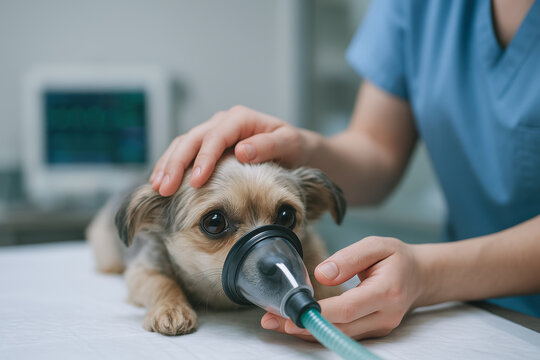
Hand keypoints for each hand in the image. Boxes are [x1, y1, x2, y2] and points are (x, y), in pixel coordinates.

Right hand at [150, 105, 309, 195]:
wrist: (295, 150)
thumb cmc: (293, 147)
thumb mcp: (290, 144)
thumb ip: (268, 145)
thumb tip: (241, 151)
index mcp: (241, 119)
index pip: (216, 137)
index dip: (203, 159)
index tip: (195, 182)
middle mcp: (223, 123)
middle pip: (192, 139)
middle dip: (176, 164)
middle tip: (165, 188)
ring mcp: (213, 133)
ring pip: (183, 144)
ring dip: (168, 165)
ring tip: (158, 187)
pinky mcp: (208, 146)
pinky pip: (185, 152)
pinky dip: (172, 166)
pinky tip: (161, 182)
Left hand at [260, 236, 422, 340]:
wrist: (420, 276)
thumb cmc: (397, 258)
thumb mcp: (376, 245)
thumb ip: (349, 258)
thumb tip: (321, 273)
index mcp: (386, 291)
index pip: (348, 308)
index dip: (319, 313)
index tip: (293, 311)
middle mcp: (384, 316)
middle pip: (339, 327)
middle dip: (304, 325)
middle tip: (272, 320)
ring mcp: (379, 328)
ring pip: (339, 335)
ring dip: (307, 330)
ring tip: (277, 322)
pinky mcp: (372, 331)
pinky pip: (343, 333)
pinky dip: (320, 329)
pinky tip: (299, 321)